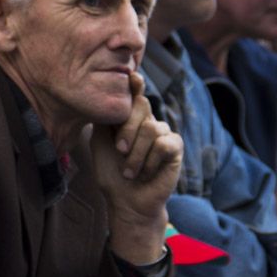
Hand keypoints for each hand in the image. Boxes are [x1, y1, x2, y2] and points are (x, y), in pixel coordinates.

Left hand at [92, 72, 182, 263]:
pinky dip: (150, 161)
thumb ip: (105, 120)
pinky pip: (163, 144)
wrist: (126, 200)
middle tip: (120, 152)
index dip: (135, 84)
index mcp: (129, 118)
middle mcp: (147, 121)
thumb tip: (105, 95)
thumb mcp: (101, 142)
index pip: (134, 95)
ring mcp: (163, 132)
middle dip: (126, 131)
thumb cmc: (112, 173)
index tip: (132, 76)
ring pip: (150, 128)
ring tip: (130, 172)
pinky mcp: (175, 147)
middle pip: (141, 107)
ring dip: (135, 155)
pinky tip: (146, 173)